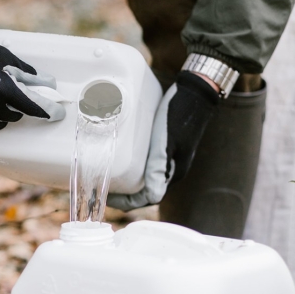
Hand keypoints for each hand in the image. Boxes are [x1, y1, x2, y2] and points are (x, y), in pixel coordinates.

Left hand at [107, 71, 218, 210]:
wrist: (195, 91)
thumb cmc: (179, 114)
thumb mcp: (167, 142)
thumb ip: (159, 168)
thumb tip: (153, 198)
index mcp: (172, 173)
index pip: (146, 199)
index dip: (124, 202)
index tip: (104, 198)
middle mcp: (170, 169)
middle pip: (143, 190)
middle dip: (121, 193)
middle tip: (100, 187)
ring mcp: (168, 158)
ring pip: (143, 177)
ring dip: (125, 181)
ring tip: (105, 176)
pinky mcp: (164, 147)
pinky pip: (144, 163)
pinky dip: (131, 166)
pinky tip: (119, 157)